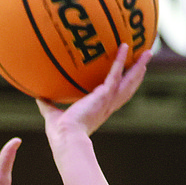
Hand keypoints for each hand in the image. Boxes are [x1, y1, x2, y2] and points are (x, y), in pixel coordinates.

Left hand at [37, 44, 151, 140]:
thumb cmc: (60, 133)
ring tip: (148, 53)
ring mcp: (108, 100)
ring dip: (139, 67)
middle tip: (146, 60)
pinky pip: (115, 74)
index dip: (123, 86)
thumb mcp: (52, 115)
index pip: (115, 96)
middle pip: (128, 87)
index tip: (129, 76)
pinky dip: (120, 60)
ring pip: (128, 81)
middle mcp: (107, 105)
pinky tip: (125, 46)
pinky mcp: (104, 95)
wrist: (65, 137)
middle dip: (137, 74)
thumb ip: (47, 104)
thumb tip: (37, 95)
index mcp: (99, 110)